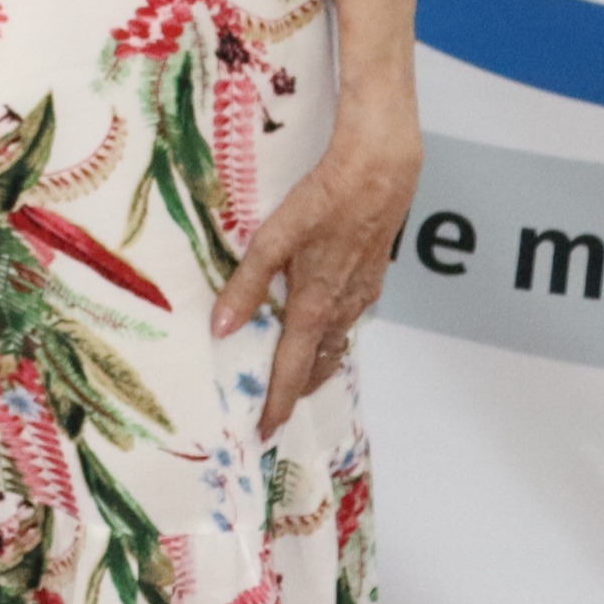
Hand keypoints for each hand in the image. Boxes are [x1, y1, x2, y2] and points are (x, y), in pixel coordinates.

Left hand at [213, 93, 421, 437]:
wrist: (381, 172)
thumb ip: (247, 284)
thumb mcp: (274, 238)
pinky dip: (331, 334)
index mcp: (315, 303)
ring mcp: (362, 293)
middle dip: (299, 389)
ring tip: (294, 376)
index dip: (279, 401)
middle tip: (276, 408)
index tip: (265, 430)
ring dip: (316, 364)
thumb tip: (222, 329)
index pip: (293, 368)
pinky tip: (320, 324)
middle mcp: (342, 307)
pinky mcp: (372, 276)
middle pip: (319, 364)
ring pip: (336, 342)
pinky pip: (349, 319)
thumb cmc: (323, 199)